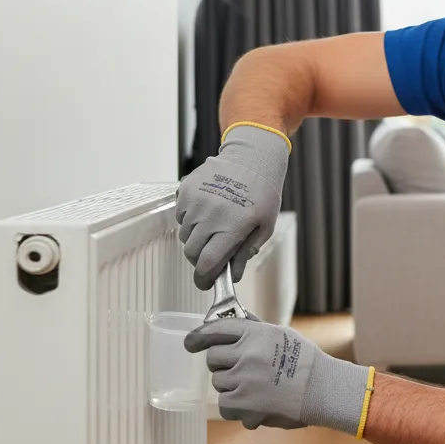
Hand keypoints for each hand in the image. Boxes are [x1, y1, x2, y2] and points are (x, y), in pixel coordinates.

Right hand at [176, 124, 289, 289]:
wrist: (251, 159)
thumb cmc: (262, 194)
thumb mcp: (264, 227)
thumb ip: (246, 253)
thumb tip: (232, 276)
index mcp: (231, 227)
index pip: (207, 263)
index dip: (204, 278)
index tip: (205, 283)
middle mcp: (209, 216)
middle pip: (191, 252)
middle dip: (200, 259)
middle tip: (212, 255)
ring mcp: (195, 202)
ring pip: (184, 235)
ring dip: (195, 239)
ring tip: (214, 228)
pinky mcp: (185, 190)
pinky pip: (180, 216)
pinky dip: (189, 220)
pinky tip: (207, 212)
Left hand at [185, 318, 372, 433]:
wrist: (324, 390)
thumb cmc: (306, 362)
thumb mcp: (282, 335)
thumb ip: (255, 330)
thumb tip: (234, 322)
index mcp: (255, 334)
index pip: (216, 330)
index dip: (199, 337)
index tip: (191, 343)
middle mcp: (246, 355)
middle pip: (212, 359)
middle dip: (223, 365)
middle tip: (242, 371)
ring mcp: (243, 381)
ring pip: (219, 384)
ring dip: (233, 388)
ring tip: (258, 389)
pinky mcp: (243, 405)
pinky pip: (225, 406)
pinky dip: (238, 408)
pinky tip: (257, 404)